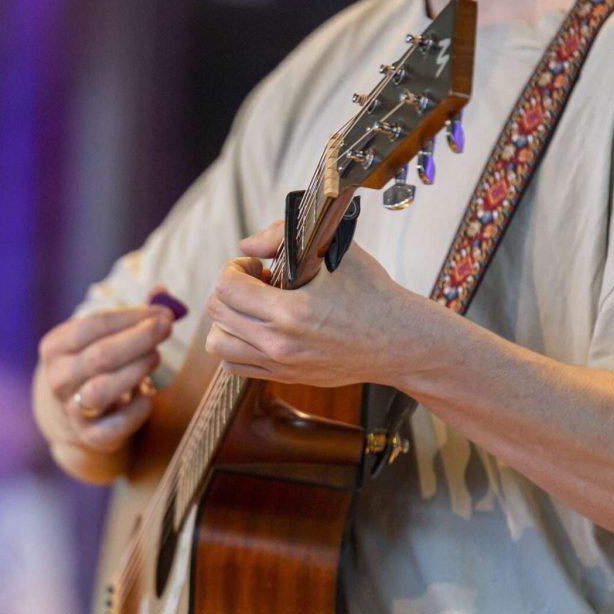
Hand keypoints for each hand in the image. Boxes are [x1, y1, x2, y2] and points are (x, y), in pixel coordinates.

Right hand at [38, 303, 173, 454]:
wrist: (71, 415)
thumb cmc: (94, 365)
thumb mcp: (101, 338)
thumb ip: (132, 316)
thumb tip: (162, 292)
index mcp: (55, 347)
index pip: (92, 325)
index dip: (130, 317)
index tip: (162, 312)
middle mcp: (57, 379)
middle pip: (99, 356)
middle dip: (138, 339)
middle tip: (166, 328)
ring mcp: (70, 411)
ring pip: (101, 391)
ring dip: (134, 371)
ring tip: (156, 357)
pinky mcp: (90, 437)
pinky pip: (114, 427)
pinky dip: (136, 411)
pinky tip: (149, 395)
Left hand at [205, 220, 432, 387]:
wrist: (397, 342)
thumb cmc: (371, 295)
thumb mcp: (335, 250)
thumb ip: (283, 237)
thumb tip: (247, 245)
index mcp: (290, 311)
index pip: (226, 288)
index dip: (233, 268)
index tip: (255, 265)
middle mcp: (278, 343)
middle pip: (217, 313)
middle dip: (228, 289)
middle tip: (254, 282)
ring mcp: (279, 364)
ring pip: (218, 344)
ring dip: (227, 320)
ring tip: (252, 308)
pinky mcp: (283, 377)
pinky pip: (234, 366)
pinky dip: (236, 346)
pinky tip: (258, 329)